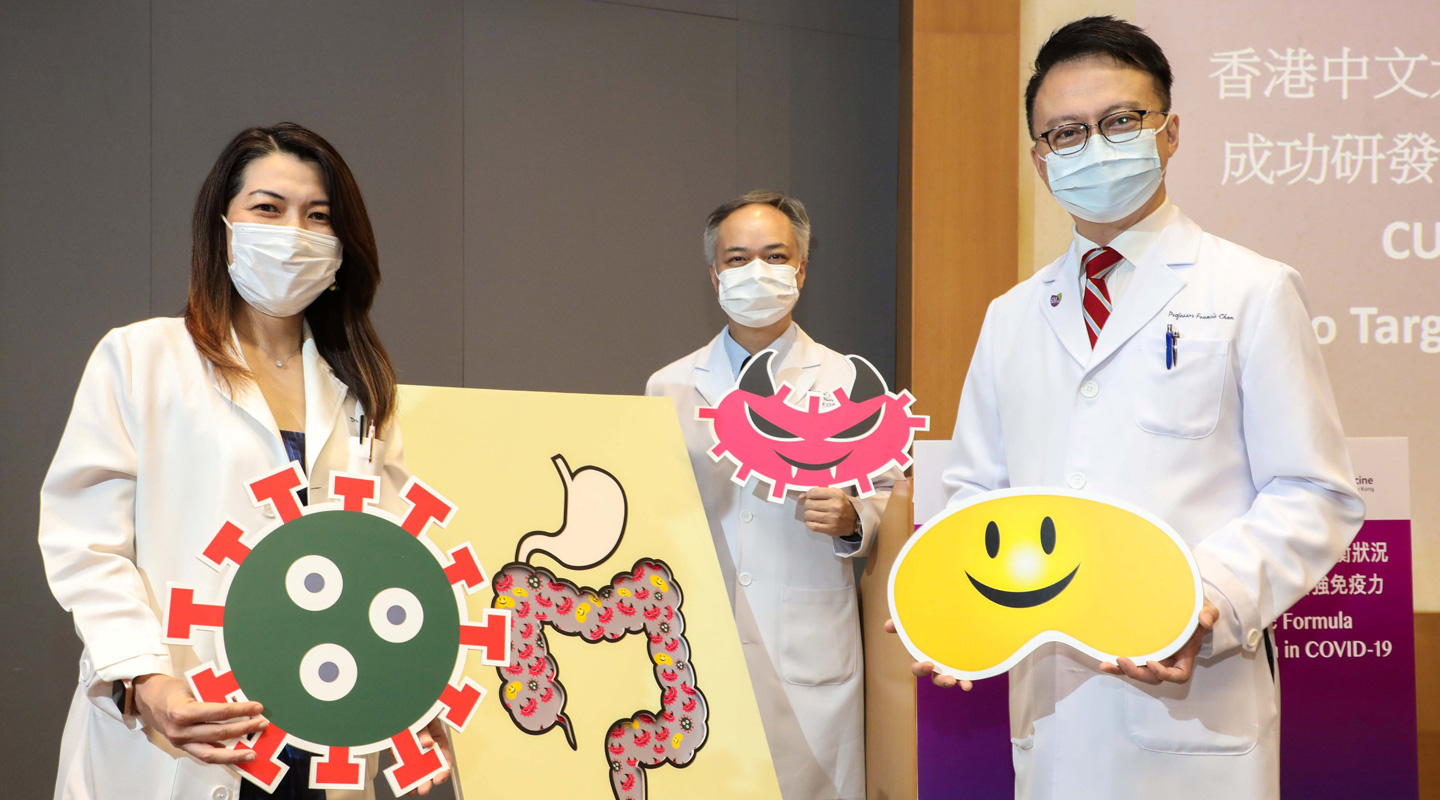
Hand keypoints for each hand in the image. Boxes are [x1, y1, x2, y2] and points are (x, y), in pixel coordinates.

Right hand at [132, 673, 266, 763]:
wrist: (146, 699)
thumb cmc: (170, 690)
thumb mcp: (192, 686)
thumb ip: (213, 695)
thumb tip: (239, 700)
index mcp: (182, 711)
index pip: (219, 713)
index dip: (241, 710)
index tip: (257, 707)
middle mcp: (180, 730)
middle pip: (219, 733)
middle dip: (244, 728)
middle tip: (261, 723)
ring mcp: (180, 742)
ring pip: (212, 753)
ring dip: (235, 752)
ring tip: (252, 751)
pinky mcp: (182, 748)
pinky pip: (204, 756)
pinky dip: (222, 757)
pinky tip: (236, 755)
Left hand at [407, 717, 452, 795]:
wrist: (399, 712)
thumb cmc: (417, 715)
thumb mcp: (422, 721)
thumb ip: (424, 732)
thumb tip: (427, 743)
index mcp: (439, 742)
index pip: (445, 760)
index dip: (444, 771)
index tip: (438, 778)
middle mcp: (428, 752)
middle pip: (431, 769)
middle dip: (427, 781)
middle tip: (424, 789)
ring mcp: (414, 755)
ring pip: (417, 772)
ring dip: (415, 783)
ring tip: (412, 790)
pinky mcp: (401, 757)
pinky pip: (403, 769)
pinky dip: (403, 777)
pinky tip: (402, 785)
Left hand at [802, 488, 857, 537]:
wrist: (854, 521)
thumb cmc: (841, 505)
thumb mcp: (833, 494)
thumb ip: (817, 493)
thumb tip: (800, 497)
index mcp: (836, 494)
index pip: (813, 492)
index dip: (809, 495)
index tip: (812, 497)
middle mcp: (835, 506)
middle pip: (809, 504)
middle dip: (809, 505)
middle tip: (814, 507)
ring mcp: (832, 518)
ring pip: (808, 514)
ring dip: (808, 514)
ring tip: (814, 514)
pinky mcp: (830, 529)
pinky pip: (811, 526)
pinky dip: (809, 523)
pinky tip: (814, 521)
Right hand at [883, 618, 972, 690]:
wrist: (945, 618)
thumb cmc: (925, 624)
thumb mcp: (913, 624)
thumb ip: (900, 625)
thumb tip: (887, 626)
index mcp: (921, 657)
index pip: (918, 668)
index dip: (921, 668)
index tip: (929, 664)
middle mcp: (935, 664)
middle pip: (935, 678)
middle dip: (941, 680)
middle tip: (949, 679)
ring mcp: (948, 666)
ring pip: (949, 679)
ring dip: (956, 683)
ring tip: (965, 685)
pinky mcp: (961, 665)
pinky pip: (963, 675)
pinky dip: (966, 682)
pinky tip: (968, 685)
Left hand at [1100, 601, 1219, 684]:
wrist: (1181, 604)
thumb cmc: (1196, 609)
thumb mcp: (1207, 609)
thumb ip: (1209, 614)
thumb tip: (1205, 620)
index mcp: (1185, 655)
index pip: (1179, 675)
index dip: (1166, 674)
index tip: (1153, 662)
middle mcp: (1168, 660)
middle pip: (1154, 677)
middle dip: (1139, 673)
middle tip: (1123, 661)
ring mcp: (1154, 656)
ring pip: (1140, 672)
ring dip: (1123, 671)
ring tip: (1107, 665)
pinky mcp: (1142, 649)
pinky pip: (1130, 661)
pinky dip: (1117, 665)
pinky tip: (1104, 662)